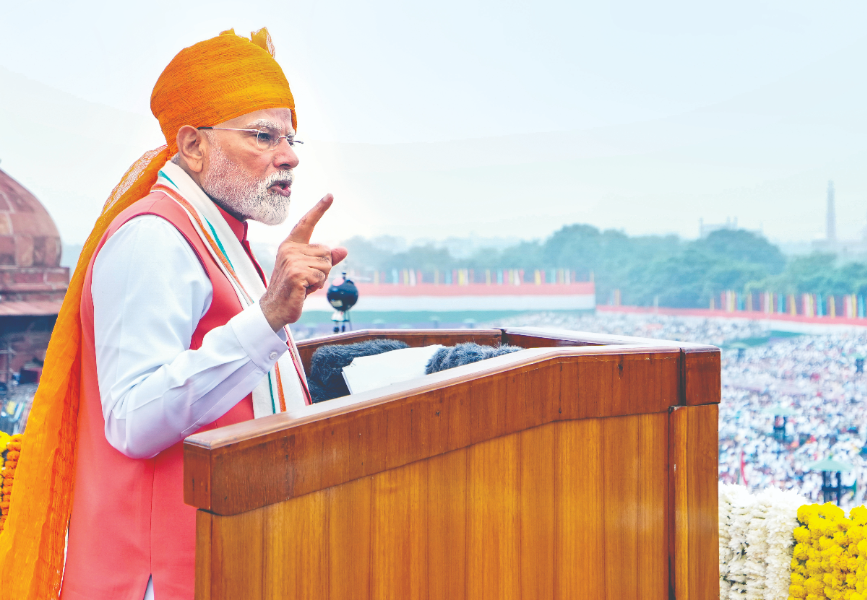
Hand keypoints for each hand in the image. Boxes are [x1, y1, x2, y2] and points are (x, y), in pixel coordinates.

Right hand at [260, 194, 347, 329]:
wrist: (275, 309)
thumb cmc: (294, 289)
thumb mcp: (311, 270)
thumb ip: (326, 259)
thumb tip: (343, 250)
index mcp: (291, 245)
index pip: (307, 223)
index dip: (319, 209)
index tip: (330, 195)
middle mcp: (290, 249)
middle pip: (326, 252)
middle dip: (323, 270)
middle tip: (307, 280)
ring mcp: (292, 260)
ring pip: (326, 265)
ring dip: (320, 279)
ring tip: (304, 285)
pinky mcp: (296, 273)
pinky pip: (321, 276)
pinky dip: (317, 286)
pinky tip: (303, 291)